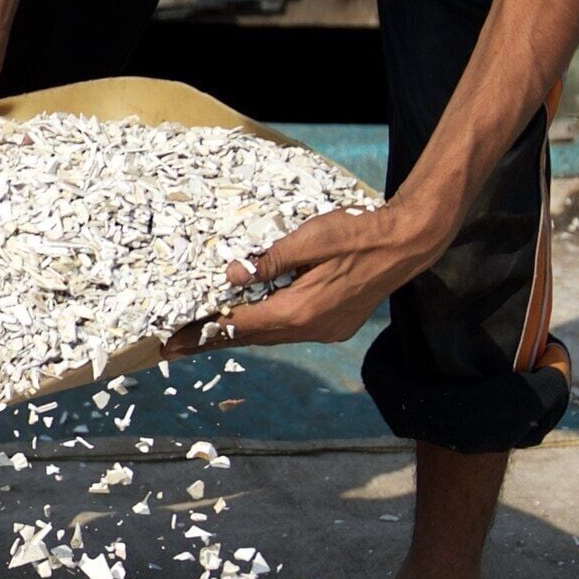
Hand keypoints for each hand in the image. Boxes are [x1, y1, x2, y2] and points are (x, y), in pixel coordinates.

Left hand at [175, 202, 449, 351]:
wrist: (407, 244)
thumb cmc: (358, 234)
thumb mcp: (310, 238)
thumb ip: (271, 259)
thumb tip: (232, 276)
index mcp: (299, 310)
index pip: (239, 325)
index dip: (202, 332)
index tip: (171, 341)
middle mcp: (309, 329)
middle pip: (251, 337)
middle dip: (213, 338)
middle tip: (176, 344)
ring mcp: (325, 331)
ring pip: (271, 336)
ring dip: (240, 333)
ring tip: (206, 332)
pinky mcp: (335, 326)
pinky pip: (290, 330)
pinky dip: (266, 326)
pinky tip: (253, 318)